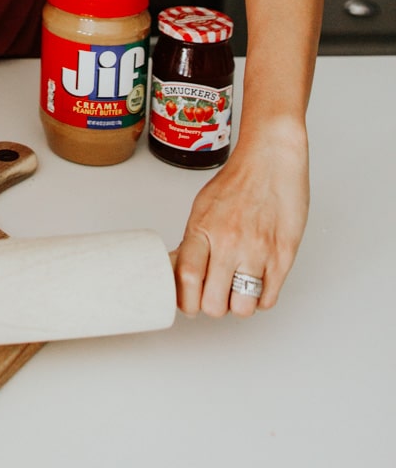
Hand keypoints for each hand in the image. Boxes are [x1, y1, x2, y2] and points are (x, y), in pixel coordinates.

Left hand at [172, 119, 308, 318]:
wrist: (271, 159)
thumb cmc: (238, 180)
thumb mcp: (202, 207)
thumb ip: (194, 241)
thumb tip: (183, 272)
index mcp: (203, 228)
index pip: (187, 278)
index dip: (186, 301)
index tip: (189, 304)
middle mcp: (230, 242)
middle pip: (214, 303)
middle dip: (212, 306)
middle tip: (215, 296)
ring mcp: (258, 251)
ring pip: (243, 308)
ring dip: (238, 305)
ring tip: (238, 290)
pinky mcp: (283, 255)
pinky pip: (269, 299)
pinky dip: (261, 299)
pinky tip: (257, 283)